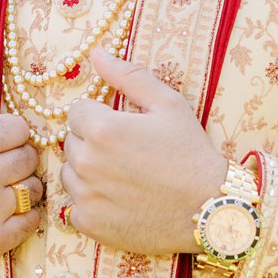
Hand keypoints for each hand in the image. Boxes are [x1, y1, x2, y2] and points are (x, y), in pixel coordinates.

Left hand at [58, 49, 227, 255]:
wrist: (208, 210)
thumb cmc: (191, 153)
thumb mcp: (168, 104)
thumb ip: (128, 75)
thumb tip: (96, 54)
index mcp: (102, 129)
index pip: (76, 112)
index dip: (99, 117)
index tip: (123, 128)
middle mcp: (86, 162)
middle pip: (71, 142)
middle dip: (92, 143)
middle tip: (128, 154)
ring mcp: (85, 196)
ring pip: (69, 173)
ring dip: (88, 172)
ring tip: (125, 177)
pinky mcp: (88, 223)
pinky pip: (75, 205)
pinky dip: (92, 202)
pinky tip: (121, 200)